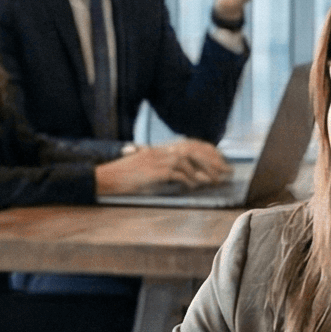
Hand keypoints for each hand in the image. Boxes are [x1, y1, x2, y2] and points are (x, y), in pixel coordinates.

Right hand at [94, 142, 227, 193]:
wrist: (106, 177)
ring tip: (212, 181)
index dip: (208, 152)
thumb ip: (162, 168)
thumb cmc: (123, 176)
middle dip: (211, 161)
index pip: (190, 145)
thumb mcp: (144, 167)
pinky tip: (193, 186)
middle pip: (192, 151)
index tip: (220, 161)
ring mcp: (157, 159)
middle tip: (224, 172)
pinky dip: (187, 179)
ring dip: (201, 171)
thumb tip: (182, 176)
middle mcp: (160, 151)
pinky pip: (176, 173)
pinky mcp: (153, 170)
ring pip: (187, 161)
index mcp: (160, 149)